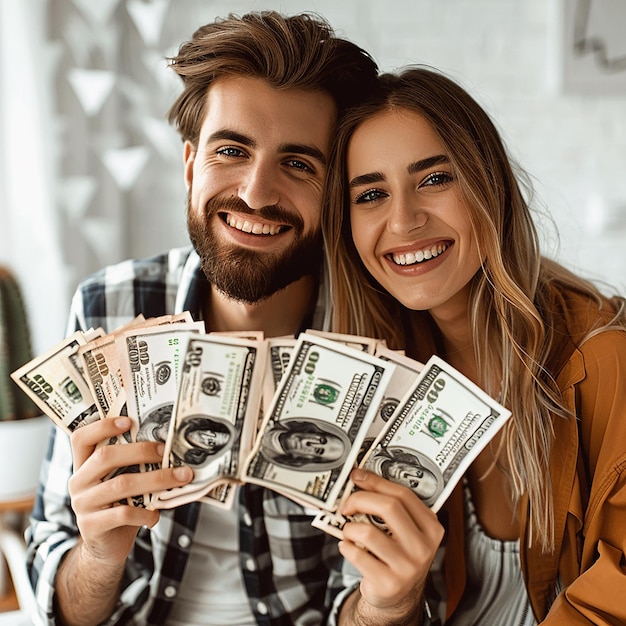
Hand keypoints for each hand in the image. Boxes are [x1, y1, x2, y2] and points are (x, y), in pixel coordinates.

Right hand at [68, 416, 193, 566]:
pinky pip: (123, 514)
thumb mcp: (123, 481)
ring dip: (156, 479)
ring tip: (180, 477)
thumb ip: (134, 465)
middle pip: (106, 457)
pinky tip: (156, 515)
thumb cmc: (120, 506)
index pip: (81, 438)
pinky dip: (146, 512)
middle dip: (141, 451)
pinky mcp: (91, 526)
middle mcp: (78, 482)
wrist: (106, 547)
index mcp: (84, 465)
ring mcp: (82, 505)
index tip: (129, 421)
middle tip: (166, 450)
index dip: (102, 426)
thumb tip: (171, 446)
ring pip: (121, 484)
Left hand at [338, 468, 443, 623]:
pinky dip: (346, 546)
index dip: (376, 482)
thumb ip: (392, 508)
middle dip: (360, 499)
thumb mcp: (406, 531)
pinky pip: (357, 555)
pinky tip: (348, 546)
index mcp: (430, 527)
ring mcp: (407, 567)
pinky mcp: (389, 583)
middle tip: (346, 504)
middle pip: (388, 507)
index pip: (403, 495)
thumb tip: (361, 479)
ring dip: (350, 528)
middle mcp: (423, 547)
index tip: (357, 476)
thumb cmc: (398, 554)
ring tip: (348, 530)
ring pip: (368, 532)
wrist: (398, 596)